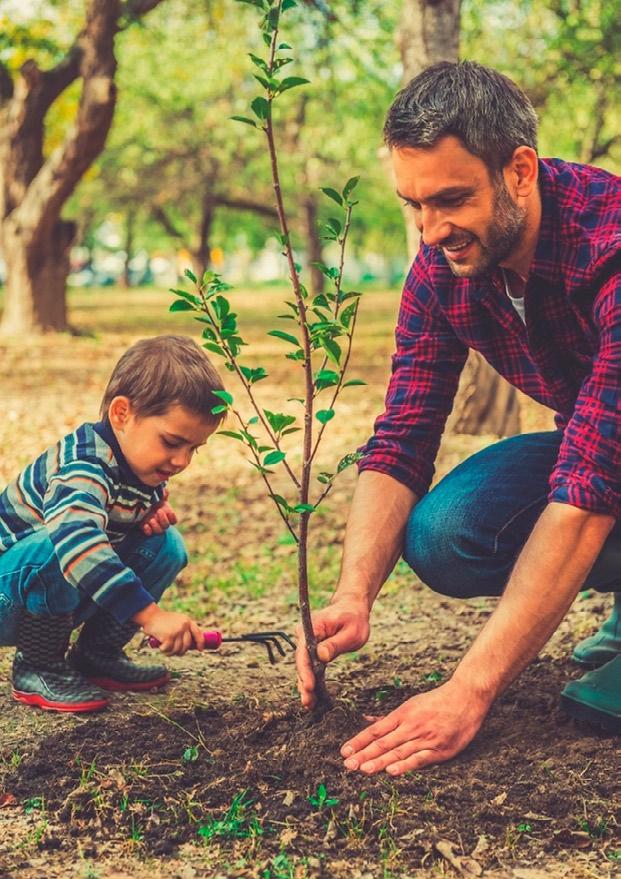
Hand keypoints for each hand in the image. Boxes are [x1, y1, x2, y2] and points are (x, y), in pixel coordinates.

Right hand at [133, 605, 203, 654]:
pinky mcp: (169, 637)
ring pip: (177, 649)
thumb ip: (183, 629)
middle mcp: (184, 626)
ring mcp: (177, 631)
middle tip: (173, 651)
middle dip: (180, 651)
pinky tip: (160, 646)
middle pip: (186, 645)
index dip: (200, 643)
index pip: (198, 633)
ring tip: (165, 649)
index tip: (200, 649)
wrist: (150, 616)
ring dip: (170, 652)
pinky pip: (168, 649)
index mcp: (187, 621)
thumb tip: (188, 645)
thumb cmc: (162, 621)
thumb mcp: (177, 621)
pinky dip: (163, 650)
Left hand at [142, 489, 176, 535]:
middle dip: (163, 520)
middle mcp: (161, 523)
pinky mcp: (146, 528)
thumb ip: (162, 494)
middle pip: (166, 526)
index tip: (169, 511)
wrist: (140, 505)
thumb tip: (165, 492)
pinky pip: (149, 533)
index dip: (172, 517)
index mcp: (166, 515)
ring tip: (151, 519)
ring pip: (160, 531)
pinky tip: (145, 525)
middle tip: (159, 511)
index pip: (173, 520)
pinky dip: (148, 530)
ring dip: (156, 526)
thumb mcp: (157, 496)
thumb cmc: (152, 500)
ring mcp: (154, 526)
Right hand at [296, 594, 370, 709]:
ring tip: (309, 704)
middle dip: (304, 682)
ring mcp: (307, 643)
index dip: (305, 670)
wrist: (352, 608)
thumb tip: (321, 656)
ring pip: (303, 667)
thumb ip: (336, 644)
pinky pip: (309, 666)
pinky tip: (312, 697)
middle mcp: (304, 634)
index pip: (304, 651)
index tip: (309, 686)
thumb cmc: (354, 618)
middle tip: (308, 702)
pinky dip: (311, 680)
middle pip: (301, 661)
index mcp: (313, 627)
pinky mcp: (311, 650)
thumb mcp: (351, 631)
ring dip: (306, 685)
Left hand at [340, 679, 488, 774]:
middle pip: (383, 743)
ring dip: (379, 762)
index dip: (359, 741)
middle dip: (364, 754)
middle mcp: (411, 726)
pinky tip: (392, 772)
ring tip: (363, 770)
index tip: (344, 751)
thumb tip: (368, 719)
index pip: (375, 730)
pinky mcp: (440, 750)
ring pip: (398, 752)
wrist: (466, 697)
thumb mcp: (411, 704)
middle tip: (347, 765)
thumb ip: (390, 717)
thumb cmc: (437, 701)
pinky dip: (405, 766)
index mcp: (403, 714)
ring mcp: (425, 738)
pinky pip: (419, 759)